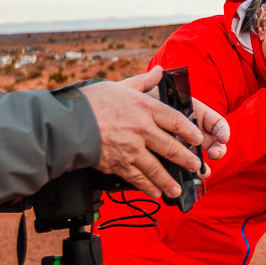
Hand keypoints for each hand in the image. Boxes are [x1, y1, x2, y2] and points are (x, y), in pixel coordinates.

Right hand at [78, 73, 217, 198]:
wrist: (67, 123)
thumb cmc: (92, 102)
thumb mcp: (121, 86)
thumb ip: (143, 82)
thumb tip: (160, 71)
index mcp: (145, 108)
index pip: (176, 121)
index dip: (191, 132)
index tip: (198, 140)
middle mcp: (142, 130)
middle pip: (172, 148)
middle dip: (187, 161)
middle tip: (197, 168)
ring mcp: (131, 149)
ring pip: (157, 169)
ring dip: (169, 181)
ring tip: (178, 190)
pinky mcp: (119, 164)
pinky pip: (138, 178)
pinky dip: (148, 187)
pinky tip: (155, 193)